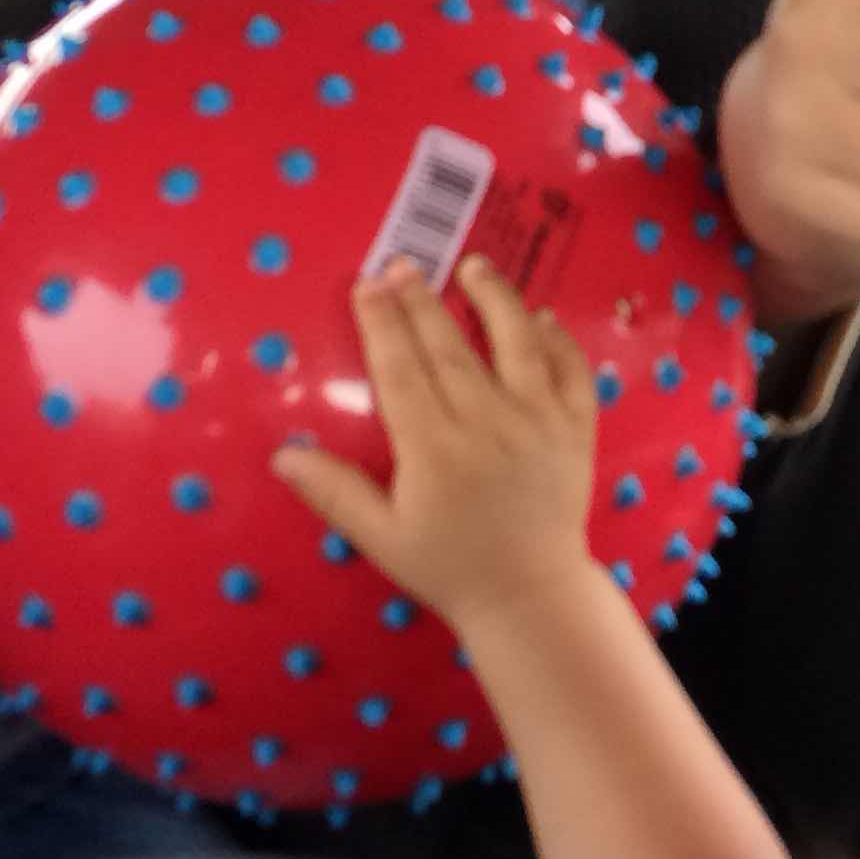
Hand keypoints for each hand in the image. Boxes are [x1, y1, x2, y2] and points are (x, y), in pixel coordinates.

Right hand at [272, 254, 596, 634]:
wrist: (530, 595)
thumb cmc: (449, 565)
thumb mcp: (382, 538)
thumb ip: (335, 493)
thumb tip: (282, 455)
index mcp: (434, 450)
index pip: (400, 370)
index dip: (381, 324)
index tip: (366, 284)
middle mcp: (488, 425)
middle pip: (449, 347)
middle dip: (421, 300)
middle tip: (402, 262)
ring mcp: (539, 423)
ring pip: (517, 345)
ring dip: (495, 299)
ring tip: (474, 265)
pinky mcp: (577, 430)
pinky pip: (572, 373)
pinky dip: (559, 341)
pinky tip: (540, 316)